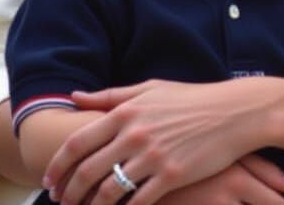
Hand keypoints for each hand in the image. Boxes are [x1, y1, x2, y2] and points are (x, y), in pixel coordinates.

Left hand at [43, 78, 278, 204]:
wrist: (235, 113)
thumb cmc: (192, 99)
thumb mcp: (152, 89)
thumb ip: (111, 95)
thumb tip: (75, 97)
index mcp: (127, 110)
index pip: (77, 142)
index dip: (57, 165)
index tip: (48, 181)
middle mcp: (135, 132)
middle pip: (86, 171)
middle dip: (68, 193)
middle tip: (62, 203)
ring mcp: (153, 155)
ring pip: (106, 192)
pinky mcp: (171, 176)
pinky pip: (135, 204)